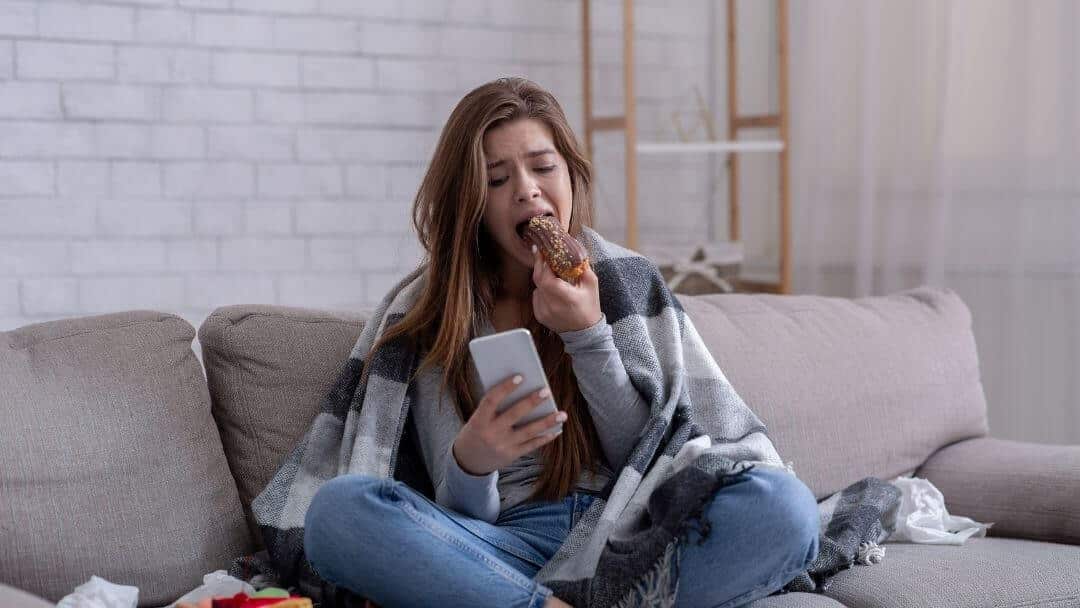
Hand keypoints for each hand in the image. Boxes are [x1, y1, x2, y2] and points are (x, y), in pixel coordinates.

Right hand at [453, 373, 567, 475]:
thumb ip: (495, 408)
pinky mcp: (511, 456)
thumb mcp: (477, 419)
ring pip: (528, 432)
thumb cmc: (476, 432)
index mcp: (478, 421)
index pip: (491, 400)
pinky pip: (532, 445)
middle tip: (547, 391)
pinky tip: (556, 429)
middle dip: (531, 402)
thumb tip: (523, 391)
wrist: (468, 462)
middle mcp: (491, 434)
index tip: (520, 376)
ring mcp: (502, 446)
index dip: (505, 388)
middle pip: (514, 415)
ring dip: (547, 422)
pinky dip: (545, 437)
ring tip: (562, 414)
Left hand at [531, 244, 601, 333]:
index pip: (546, 276)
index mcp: (565, 296)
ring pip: (536, 288)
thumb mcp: (592, 285)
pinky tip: (552, 291)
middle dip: (539, 266)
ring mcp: (543, 311)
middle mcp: (551, 305)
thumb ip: (583, 267)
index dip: (542, 262)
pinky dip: (542, 291)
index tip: (542, 251)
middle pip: (538, 280)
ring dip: (542, 279)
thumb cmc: (590, 308)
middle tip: (541, 255)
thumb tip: (575, 252)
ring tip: (552, 275)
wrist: (585, 333)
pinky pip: (536, 297)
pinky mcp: (539, 316)